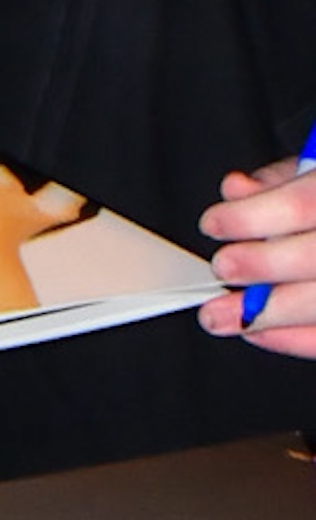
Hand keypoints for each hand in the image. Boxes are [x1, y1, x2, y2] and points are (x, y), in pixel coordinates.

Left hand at [199, 149, 315, 351]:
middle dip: (260, 266)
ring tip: (223, 316)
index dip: (251, 217)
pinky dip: (296, 340)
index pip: (304, 205)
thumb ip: (288, 179)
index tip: (215, 223)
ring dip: (271, 315)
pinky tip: (263, 333)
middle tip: (223, 268)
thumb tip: (237, 191)